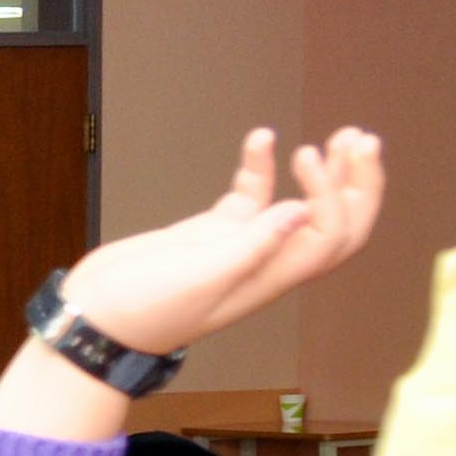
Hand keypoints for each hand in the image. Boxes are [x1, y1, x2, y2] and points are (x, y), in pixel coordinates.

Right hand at [56, 127, 385, 355]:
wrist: (95, 319)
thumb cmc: (142, 309)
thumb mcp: (200, 277)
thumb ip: (251, 245)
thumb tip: (302, 210)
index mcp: (271, 277)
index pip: (330, 233)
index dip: (332, 192)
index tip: (305, 156)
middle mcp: (266, 261)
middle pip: (334, 224)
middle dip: (356, 182)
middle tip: (360, 138)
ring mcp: (241, 246)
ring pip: (301, 207)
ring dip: (324, 173)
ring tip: (338, 136)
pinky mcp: (214, 234)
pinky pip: (251, 196)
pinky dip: (260, 167)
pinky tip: (259, 138)